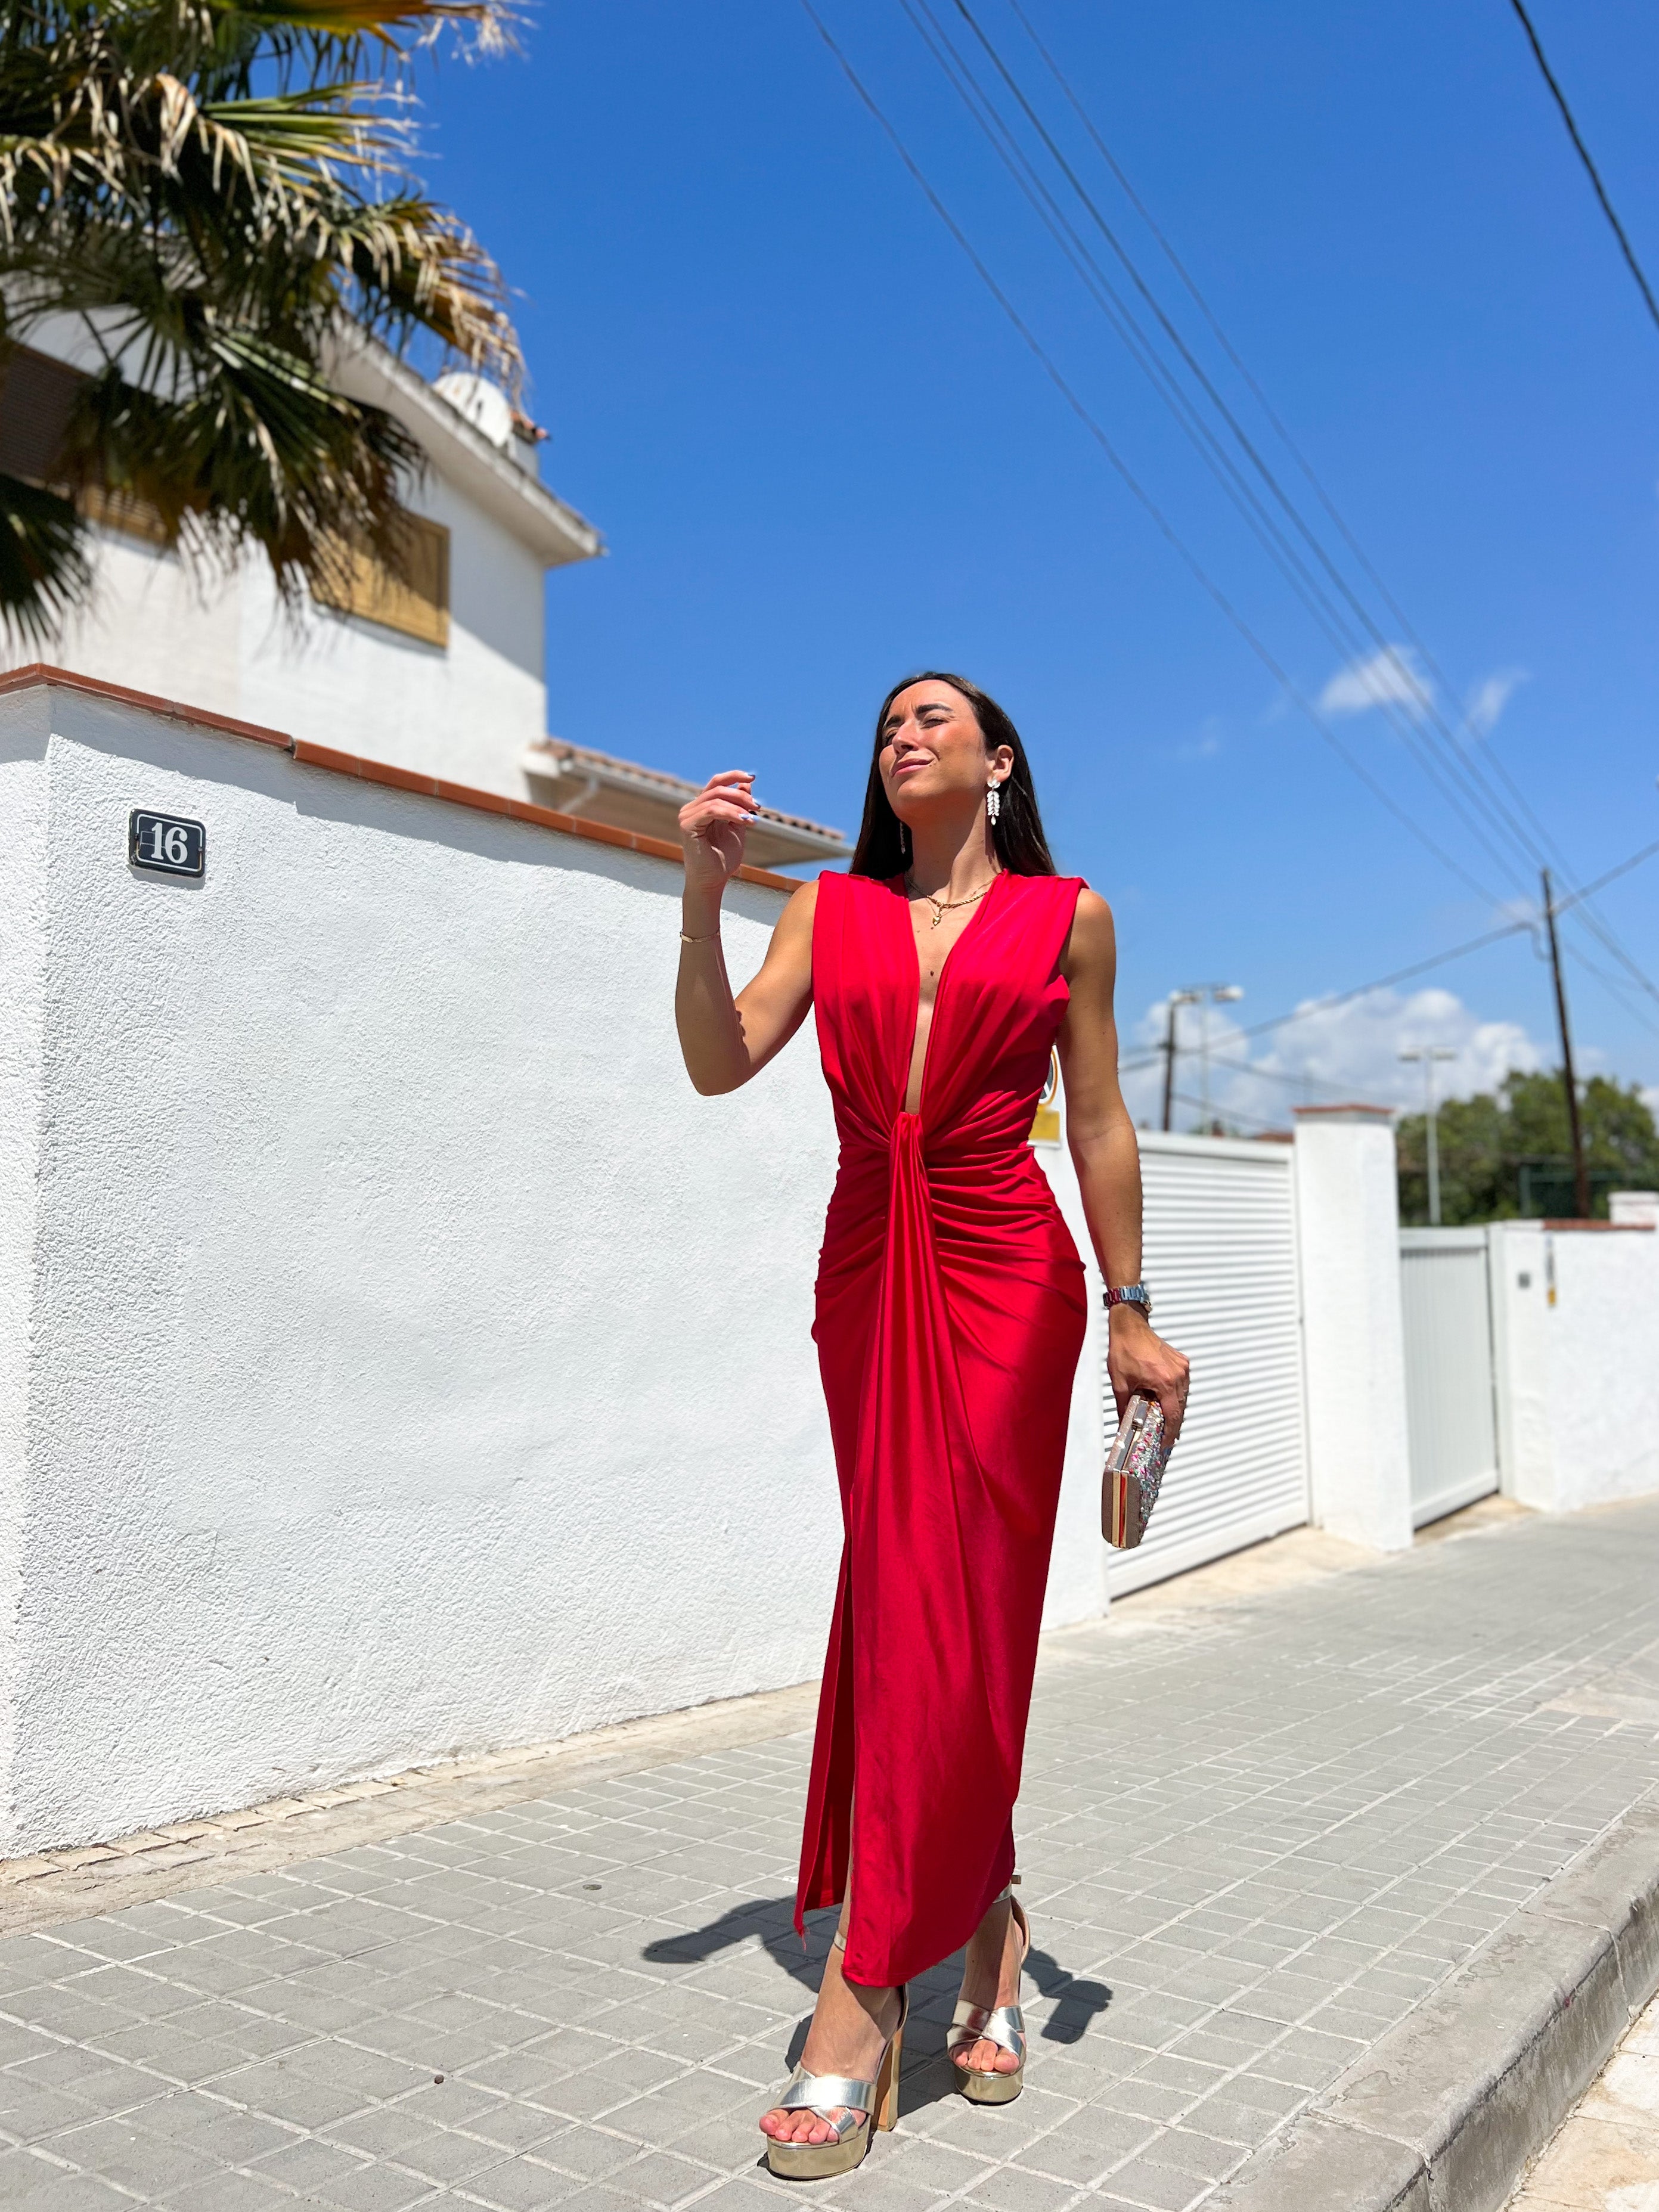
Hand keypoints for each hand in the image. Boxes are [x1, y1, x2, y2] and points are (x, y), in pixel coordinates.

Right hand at [679, 770, 757, 894]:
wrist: (713, 881)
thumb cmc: (723, 859)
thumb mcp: (737, 827)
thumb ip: (740, 806)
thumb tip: (746, 783)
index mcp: (702, 808)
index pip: (716, 784)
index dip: (733, 776)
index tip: (753, 777)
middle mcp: (691, 809)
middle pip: (717, 789)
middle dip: (740, 795)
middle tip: (757, 807)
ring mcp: (687, 816)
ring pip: (715, 799)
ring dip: (738, 806)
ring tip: (752, 819)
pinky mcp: (687, 825)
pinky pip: (710, 810)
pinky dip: (729, 813)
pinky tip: (743, 821)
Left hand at [1108, 1308, 1189, 1442]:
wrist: (1130, 1327)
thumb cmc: (1125, 1349)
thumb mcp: (1120, 1382)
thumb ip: (1124, 1405)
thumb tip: (1125, 1421)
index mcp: (1165, 1382)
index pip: (1173, 1415)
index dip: (1170, 1432)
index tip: (1167, 1442)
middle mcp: (1178, 1375)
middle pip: (1180, 1408)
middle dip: (1173, 1423)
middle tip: (1165, 1436)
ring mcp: (1181, 1367)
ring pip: (1183, 1396)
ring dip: (1175, 1409)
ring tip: (1165, 1421)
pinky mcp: (1181, 1362)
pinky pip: (1182, 1384)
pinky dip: (1175, 1394)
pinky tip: (1166, 1400)